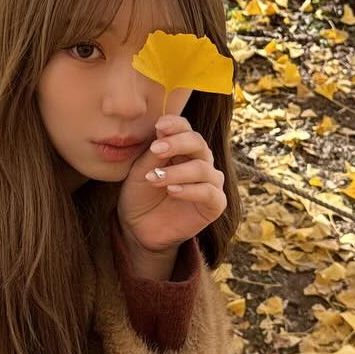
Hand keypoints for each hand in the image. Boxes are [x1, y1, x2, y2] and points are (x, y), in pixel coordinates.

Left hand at [116, 113, 226, 255]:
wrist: (139, 228)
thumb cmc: (140, 195)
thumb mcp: (141, 170)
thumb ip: (155, 153)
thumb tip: (163, 130)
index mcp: (183, 149)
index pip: (186, 129)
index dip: (176, 124)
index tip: (159, 126)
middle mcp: (200, 162)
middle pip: (198, 143)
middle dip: (177, 144)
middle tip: (156, 150)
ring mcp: (210, 183)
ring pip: (203, 168)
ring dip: (177, 172)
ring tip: (155, 178)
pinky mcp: (215, 205)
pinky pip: (210, 192)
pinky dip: (190, 190)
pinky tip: (172, 191)